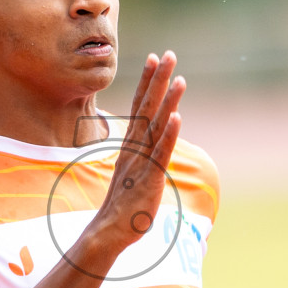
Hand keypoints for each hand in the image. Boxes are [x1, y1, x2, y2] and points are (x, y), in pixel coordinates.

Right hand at [88, 51, 183, 255]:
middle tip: (168, 54)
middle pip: (147, 107)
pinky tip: (177, 118)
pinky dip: (168, 135)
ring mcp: (141, 162)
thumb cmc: (121, 206)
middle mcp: (134, 149)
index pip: (139, 107)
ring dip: (168, 101)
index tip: (154, 59)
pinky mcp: (149, 178)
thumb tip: (146, 150)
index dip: (147, 82)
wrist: (108, 232)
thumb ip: (139, 159)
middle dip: (158, 80)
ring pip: (156, 126)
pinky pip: (160, 153)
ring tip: (180, 78)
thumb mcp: (131, 176)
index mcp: (130, 146)